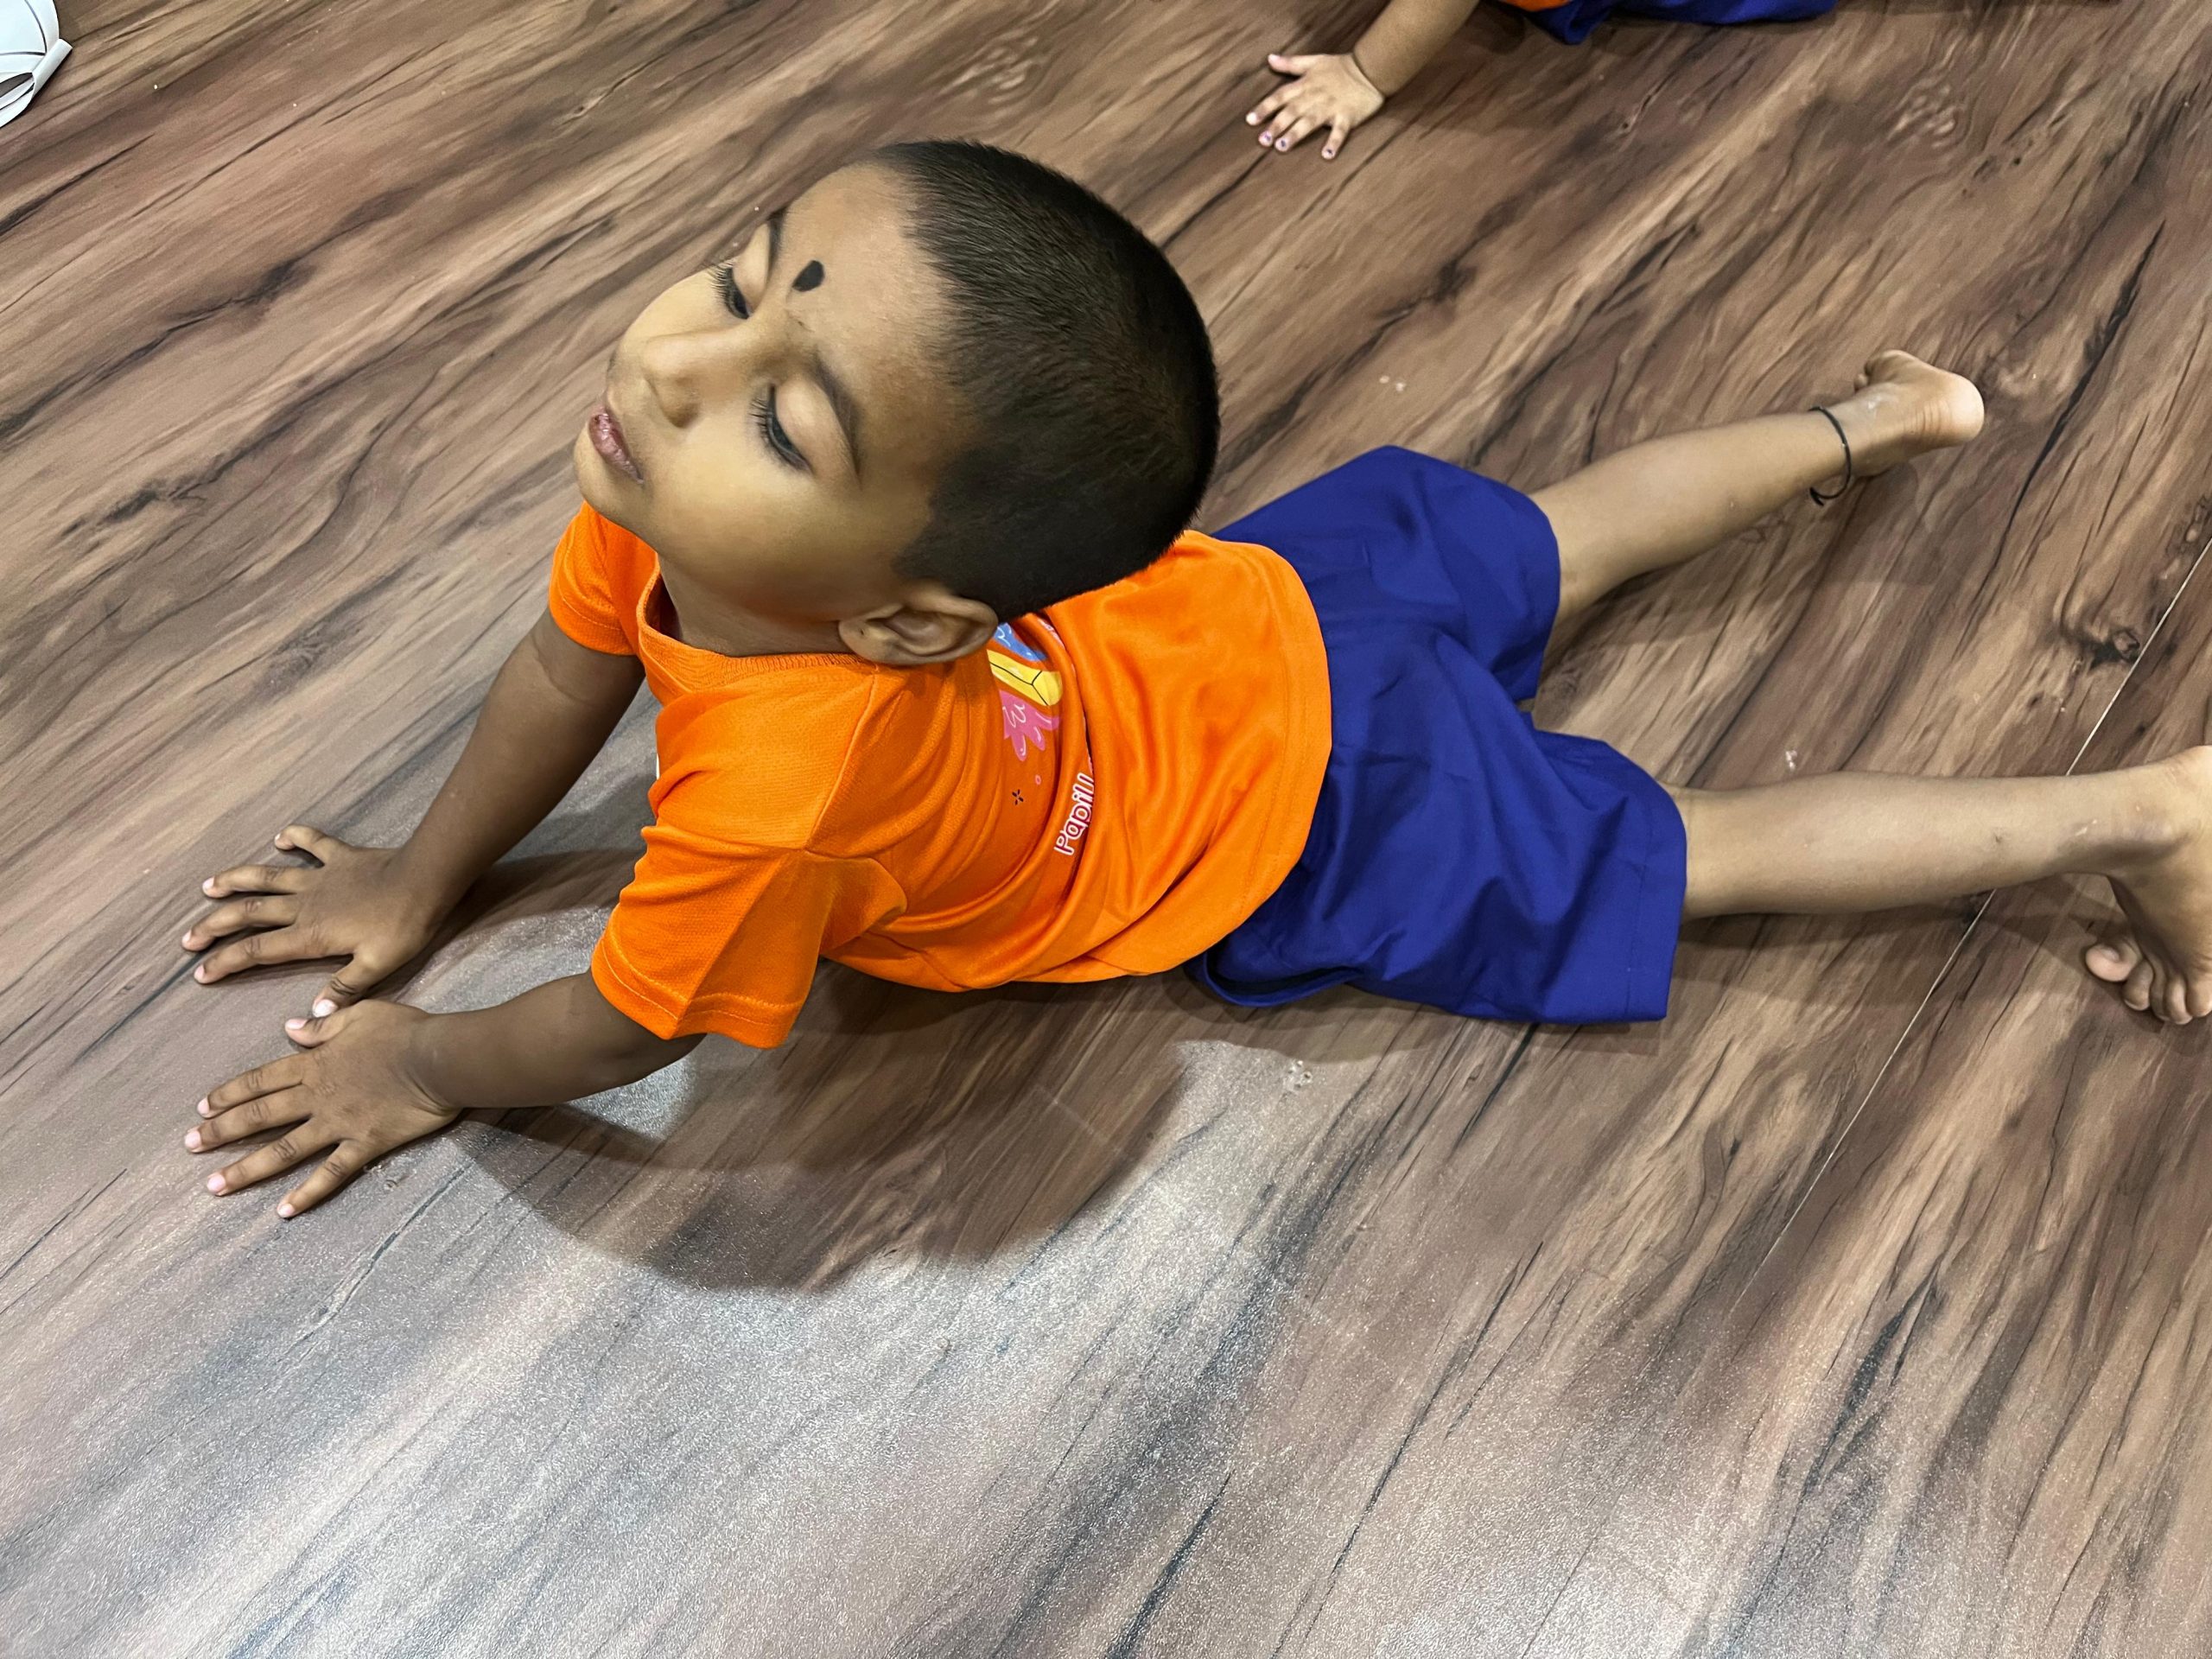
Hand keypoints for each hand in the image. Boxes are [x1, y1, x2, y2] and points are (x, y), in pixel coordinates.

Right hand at [183, 824, 450, 1015]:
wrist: (424, 880)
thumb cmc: (403, 927)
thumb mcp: (377, 967)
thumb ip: (344, 989)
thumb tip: (312, 1014)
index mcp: (309, 935)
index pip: (256, 951)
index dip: (225, 962)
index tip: (200, 972)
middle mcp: (304, 904)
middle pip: (248, 913)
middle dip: (214, 925)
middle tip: (188, 936)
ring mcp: (320, 876)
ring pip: (267, 877)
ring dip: (236, 880)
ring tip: (209, 885)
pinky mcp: (340, 856)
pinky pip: (312, 842)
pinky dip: (295, 837)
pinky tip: (280, 837)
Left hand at [185, 1002, 459, 1216]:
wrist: (439, 1057)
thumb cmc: (404, 1031)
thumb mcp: (360, 1014)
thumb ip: (322, 1026)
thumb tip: (290, 1028)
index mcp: (316, 1064)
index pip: (262, 1080)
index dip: (230, 1094)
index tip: (202, 1107)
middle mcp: (317, 1096)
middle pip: (261, 1115)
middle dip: (222, 1131)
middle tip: (191, 1145)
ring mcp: (338, 1124)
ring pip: (284, 1149)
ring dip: (247, 1169)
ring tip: (215, 1186)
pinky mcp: (364, 1144)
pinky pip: (331, 1174)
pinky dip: (308, 1194)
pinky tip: (283, 1211)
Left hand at [1245, 52, 1384, 159]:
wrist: (1370, 68)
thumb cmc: (1340, 67)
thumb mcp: (1313, 61)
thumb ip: (1290, 63)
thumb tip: (1269, 59)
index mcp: (1305, 85)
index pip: (1280, 96)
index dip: (1265, 108)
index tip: (1250, 120)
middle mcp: (1315, 97)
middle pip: (1292, 111)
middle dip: (1277, 125)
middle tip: (1263, 141)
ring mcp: (1331, 107)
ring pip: (1310, 121)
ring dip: (1296, 134)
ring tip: (1282, 147)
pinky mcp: (1347, 116)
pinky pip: (1340, 131)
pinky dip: (1334, 142)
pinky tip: (1327, 155)